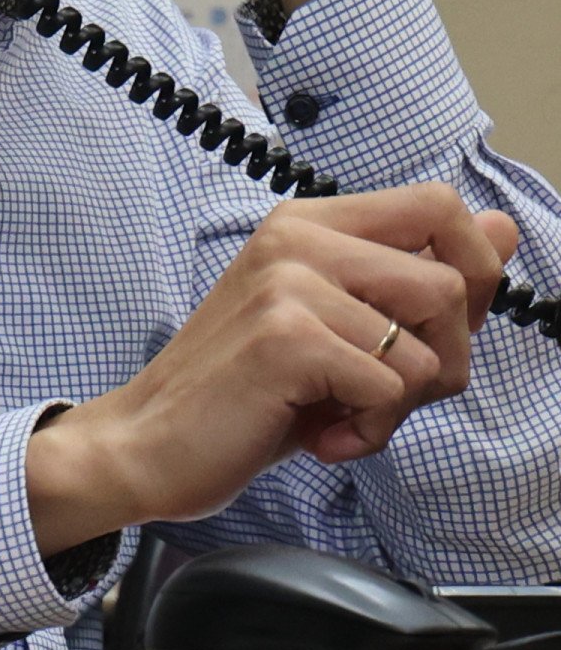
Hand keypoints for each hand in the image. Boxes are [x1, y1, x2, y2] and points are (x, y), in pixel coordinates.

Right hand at [27, 187, 520, 549]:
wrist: (146, 445)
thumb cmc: (243, 392)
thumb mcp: (336, 326)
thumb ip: (413, 277)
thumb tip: (503, 228)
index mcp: (305, 225)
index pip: (438, 205)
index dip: (471, 269)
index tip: (429, 327)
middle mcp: (295, 240)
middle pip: (450, 284)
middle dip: (442, 359)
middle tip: (377, 390)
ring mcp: (287, 285)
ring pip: (430, 347)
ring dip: (400, 404)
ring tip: (340, 414)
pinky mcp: (286, 338)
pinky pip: (391, 389)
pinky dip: (368, 431)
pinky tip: (318, 435)